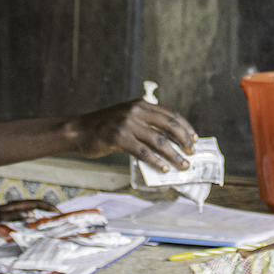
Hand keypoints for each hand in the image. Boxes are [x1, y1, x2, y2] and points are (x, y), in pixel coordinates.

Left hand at [0, 199, 57, 227]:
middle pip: (38, 204)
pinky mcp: (13, 215)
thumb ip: (15, 215)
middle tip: (60, 217)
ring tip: (53, 221)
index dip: (49, 207)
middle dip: (50, 209)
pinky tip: (38, 225)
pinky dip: (37, 217)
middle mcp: (18, 205)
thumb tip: (31, 214)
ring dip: (44, 213)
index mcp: (17, 205)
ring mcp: (15, 210)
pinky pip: (29, 214)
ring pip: (34, 209)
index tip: (59, 213)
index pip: (38, 203)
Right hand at [72, 99, 197, 170]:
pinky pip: (144, 152)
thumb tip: (169, 143)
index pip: (171, 115)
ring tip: (183, 165)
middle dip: (184, 141)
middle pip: (170, 126)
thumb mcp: (128, 118)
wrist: (79, 130)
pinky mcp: (119, 137)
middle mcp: (137, 111)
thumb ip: (146, 125)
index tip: (195, 139)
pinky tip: (164, 169)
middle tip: (191, 153)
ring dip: (174, 155)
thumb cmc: (105, 128)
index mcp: (142, 105)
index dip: (186, 128)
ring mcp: (128, 124)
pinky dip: (157, 161)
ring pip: (159, 141)